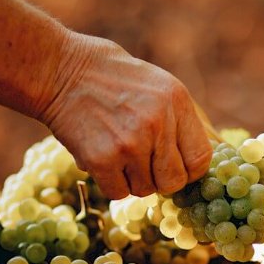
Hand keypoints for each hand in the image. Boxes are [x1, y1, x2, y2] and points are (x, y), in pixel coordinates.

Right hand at [38, 36, 212, 198]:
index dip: (189, 170)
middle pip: (174, 181)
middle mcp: (158, 123)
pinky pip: (118, 193)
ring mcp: (130, 142)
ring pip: (145, 190)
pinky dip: (110, 183)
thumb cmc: (113, 81)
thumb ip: (181, 121)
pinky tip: (102, 159)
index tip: (174, 166)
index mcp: (176, 102)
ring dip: (131, 179)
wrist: (60, 70)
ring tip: (117, 152)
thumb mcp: (159, 86)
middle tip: (142, 163)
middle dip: (159, 179)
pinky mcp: (102, 158)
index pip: (201, 159)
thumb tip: (203, 161)